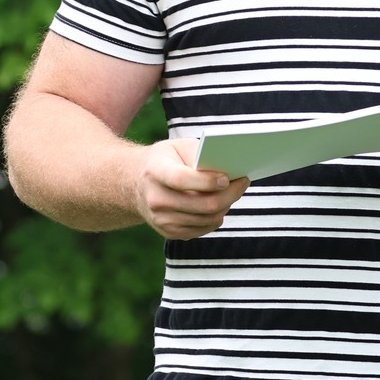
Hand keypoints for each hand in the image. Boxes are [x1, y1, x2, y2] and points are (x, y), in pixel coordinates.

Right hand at [132, 139, 248, 239]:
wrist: (136, 184)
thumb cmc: (165, 160)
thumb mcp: (178, 147)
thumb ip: (201, 155)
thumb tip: (228, 170)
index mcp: (155, 172)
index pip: (182, 180)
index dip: (207, 181)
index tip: (227, 178)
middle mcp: (156, 199)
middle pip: (202, 204)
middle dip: (230, 194)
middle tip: (243, 182)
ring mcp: (162, 220)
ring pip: (207, 218)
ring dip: (227, 205)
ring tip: (234, 191)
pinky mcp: (170, 232)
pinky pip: (204, 228)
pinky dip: (217, 216)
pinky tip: (221, 203)